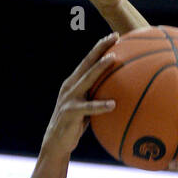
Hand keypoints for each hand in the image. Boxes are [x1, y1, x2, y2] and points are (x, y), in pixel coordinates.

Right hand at [42, 34, 117, 155]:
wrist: (57, 141)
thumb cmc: (76, 124)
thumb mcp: (87, 107)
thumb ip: (97, 96)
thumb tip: (120, 93)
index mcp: (74, 82)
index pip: (89, 61)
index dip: (100, 47)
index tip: (113, 36)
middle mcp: (70, 86)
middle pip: (87, 63)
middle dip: (100, 48)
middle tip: (114, 37)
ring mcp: (69, 98)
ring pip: (87, 79)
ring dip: (100, 67)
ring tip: (113, 59)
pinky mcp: (71, 112)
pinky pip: (88, 108)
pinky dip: (101, 106)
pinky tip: (113, 104)